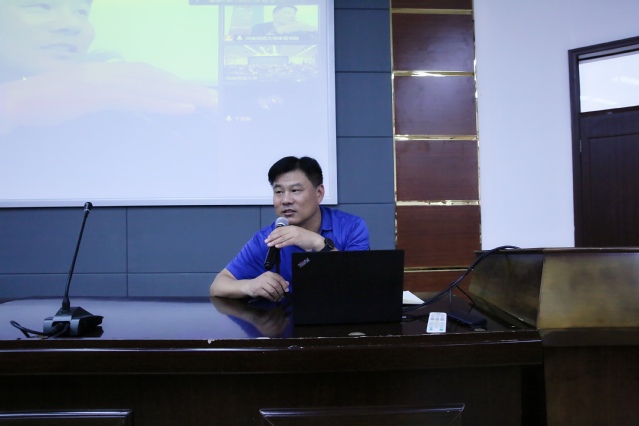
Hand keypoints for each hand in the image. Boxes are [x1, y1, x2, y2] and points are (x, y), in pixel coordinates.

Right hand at [1, 61, 216, 132]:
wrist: (16, 101)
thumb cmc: (44, 101)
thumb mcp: (82, 99)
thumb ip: (105, 97)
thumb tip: (123, 101)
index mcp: (107, 74)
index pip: (148, 78)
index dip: (173, 85)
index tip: (195, 93)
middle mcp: (110, 74)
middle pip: (157, 80)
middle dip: (187, 88)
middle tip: (215, 98)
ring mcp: (104, 82)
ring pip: (153, 87)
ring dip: (184, 94)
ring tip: (209, 102)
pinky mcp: (99, 95)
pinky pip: (138, 99)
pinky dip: (164, 103)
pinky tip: (185, 108)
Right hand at [241, 271, 288, 300]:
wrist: (249, 286)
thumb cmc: (261, 283)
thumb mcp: (270, 280)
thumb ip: (278, 281)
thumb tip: (288, 284)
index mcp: (269, 273)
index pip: (279, 278)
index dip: (284, 285)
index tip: (286, 291)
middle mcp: (265, 277)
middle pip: (276, 285)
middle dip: (280, 292)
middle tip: (282, 297)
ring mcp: (261, 283)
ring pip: (272, 290)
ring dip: (276, 296)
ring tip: (277, 299)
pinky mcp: (258, 289)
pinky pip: (267, 295)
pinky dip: (272, 298)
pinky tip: (273, 299)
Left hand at [264, 225, 324, 251]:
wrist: (314, 240)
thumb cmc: (306, 238)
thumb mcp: (296, 234)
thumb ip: (289, 235)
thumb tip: (280, 238)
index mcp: (292, 227)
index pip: (280, 229)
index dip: (273, 233)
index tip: (268, 236)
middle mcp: (292, 229)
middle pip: (280, 233)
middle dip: (272, 237)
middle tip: (266, 241)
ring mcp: (295, 234)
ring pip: (282, 237)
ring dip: (274, 241)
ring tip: (269, 244)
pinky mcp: (297, 239)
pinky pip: (287, 242)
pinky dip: (281, 244)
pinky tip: (277, 246)